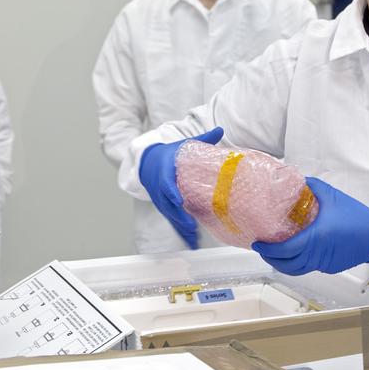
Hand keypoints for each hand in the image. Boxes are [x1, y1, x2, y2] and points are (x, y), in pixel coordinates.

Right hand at [138, 126, 222, 248]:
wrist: (147, 163)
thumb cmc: (170, 154)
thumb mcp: (183, 144)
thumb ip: (203, 139)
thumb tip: (221, 129)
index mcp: (165, 172)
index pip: (167, 184)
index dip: (172, 192)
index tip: (179, 199)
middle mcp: (160, 188)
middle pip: (168, 204)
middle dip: (179, 215)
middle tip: (191, 225)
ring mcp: (160, 199)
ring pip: (169, 214)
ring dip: (180, 226)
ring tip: (193, 236)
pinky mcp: (163, 206)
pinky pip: (172, 219)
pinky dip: (181, 230)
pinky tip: (192, 241)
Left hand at [252, 177, 368, 274]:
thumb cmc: (356, 216)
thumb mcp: (330, 195)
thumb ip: (310, 187)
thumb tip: (293, 179)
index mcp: (316, 237)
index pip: (285, 250)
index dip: (268, 249)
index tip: (259, 243)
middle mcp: (318, 253)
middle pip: (286, 264)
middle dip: (270, 258)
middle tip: (262, 248)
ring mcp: (323, 263)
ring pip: (296, 270)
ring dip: (281, 264)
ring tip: (273, 253)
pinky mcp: (329, 267)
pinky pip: (308, 268)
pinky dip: (297, 263)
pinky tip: (294, 253)